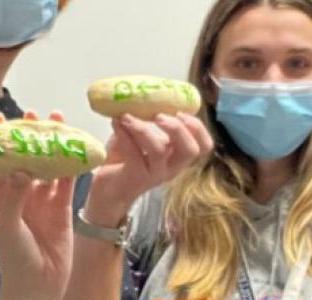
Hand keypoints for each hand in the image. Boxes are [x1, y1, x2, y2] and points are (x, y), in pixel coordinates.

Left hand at [0, 111, 77, 299]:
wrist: (38, 288)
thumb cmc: (16, 260)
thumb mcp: (10, 227)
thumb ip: (13, 197)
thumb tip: (19, 168)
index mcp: (5, 199)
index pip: (1, 164)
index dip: (2, 143)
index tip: (1, 120)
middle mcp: (24, 197)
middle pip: (28, 160)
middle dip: (32, 139)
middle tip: (36, 115)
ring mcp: (44, 204)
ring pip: (50, 169)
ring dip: (54, 148)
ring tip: (59, 124)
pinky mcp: (63, 212)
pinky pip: (67, 185)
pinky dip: (72, 168)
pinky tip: (77, 150)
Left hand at [82, 112, 212, 227]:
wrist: (107, 191)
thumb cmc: (125, 161)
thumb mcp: (140, 138)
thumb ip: (145, 120)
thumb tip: (138, 96)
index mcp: (176, 155)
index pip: (203, 146)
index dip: (198, 128)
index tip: (182, 112)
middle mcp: (171, 167)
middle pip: (191, 150)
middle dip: (179, 129)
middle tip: (160, 116)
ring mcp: (154, 174)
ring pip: (159, 151)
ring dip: (143, 129)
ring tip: (127, 117)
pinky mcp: (135, 178)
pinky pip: (133, 155)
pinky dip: (124, 136)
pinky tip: (116, 124)